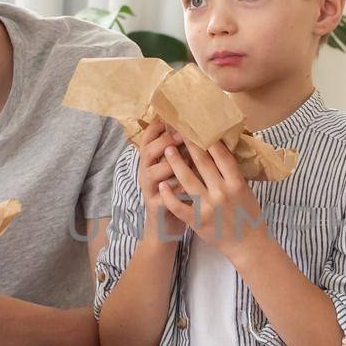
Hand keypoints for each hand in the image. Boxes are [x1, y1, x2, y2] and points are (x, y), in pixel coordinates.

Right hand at [135, 121, 186, 242]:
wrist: (166, 228)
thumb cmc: (176, 195)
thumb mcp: (176, 172)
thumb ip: (183, 153)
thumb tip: (199, 129)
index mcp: (151, 162)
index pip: (148, 138)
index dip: (158, 127)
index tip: (173, 117)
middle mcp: (146, 173)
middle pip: (147, 151)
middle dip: (165, 141)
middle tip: (183, 135)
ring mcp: (149, 190)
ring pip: (153, 172)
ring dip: (170, 164)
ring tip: (188, 160)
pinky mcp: (156, 206)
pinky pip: (164, 195)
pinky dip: (177, 189)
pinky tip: (190, 186)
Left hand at [158, 139, 267, 261]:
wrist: (248, 244)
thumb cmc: (248, 215)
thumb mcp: (246, 190)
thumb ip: (233, 173)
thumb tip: (220, 149)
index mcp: (236, 183)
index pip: (220, 154)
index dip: (207, 139)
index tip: (198, 127)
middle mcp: (222, 192)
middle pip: (202, 162)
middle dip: (188, 144)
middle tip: (178, 130)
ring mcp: (208, 207)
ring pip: (187, 180)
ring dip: (175, 163)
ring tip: (167, 150)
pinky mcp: (197, 221)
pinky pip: (179, 206)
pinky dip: (169, 195)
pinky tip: (162, 185)